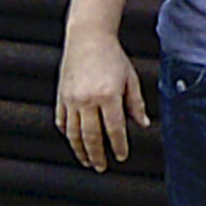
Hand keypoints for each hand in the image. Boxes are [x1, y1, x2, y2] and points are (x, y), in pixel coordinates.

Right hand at [55, 31, 148, 170]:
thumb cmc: (112, 57)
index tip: (121, 157)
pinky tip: (74, 141)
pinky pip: (62, 121)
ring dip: (80, 150)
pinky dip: (67, 134)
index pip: (114, 129)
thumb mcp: (131, 79)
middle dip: (96, 155)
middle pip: (91, 136)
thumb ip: (136, 104)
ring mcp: (71, 99)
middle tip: (101, 168)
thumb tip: (144, 125)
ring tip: (86, 161)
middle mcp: (87, 100)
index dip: (118, 146)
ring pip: (73, 133)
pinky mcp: (60, 96)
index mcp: (108, 96)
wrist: (88, 38)